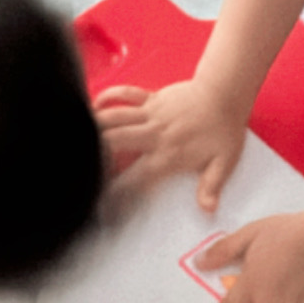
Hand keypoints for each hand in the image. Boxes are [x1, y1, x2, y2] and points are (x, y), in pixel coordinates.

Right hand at [94, 79, 246, 209]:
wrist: (225, 92)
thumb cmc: (224, 129)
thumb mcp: (224, 163)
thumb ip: (211, 187)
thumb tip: (207, 210)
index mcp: (169, 155)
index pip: (136, 178)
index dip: (117, 193)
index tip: (103, 205)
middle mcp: (155, 134)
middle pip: (114, 142)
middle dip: (94, 155)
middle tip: (82, 168)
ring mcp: (151, 114)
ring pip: (114, 117)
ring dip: (94, 125)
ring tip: (78, 136)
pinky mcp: (151, 98)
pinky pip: (125, 94)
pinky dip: (107, 96)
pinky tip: (94, 105)